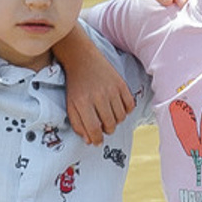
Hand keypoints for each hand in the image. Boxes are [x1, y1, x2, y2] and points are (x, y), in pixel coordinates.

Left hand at [56, 25, 134, 145]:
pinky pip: (130, 106)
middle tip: (103, 126)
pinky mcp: (121, 84)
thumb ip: (78, 124)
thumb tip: (90, 141)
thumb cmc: (76, 85)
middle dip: (107, 130)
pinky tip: (118, 108)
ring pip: (121, 117)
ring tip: (109, 116)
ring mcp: (111, 90)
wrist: (82, 59)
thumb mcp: (71, 105)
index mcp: (83, 103)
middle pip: (110, 125)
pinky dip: (126, 110)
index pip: (94, 129)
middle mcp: (98, 97)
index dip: (97, 139)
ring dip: (116, 121)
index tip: (98, 141)